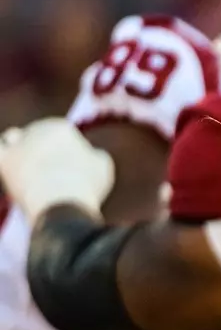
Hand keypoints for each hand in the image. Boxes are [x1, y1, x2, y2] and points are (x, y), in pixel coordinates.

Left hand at [0, 117, 114, 220]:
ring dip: (19, 143)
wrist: (60, 202)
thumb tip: (88, 154)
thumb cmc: (85, 184)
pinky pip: (1, 149)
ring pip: (13, 136)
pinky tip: (10, 162)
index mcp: (61, 127)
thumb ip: (93, 153)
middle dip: (43, 147)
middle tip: (52, 169)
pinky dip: (5, 153)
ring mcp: (18, 144)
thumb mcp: (102, 165)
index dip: (69, 148)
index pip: (62, 132)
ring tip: (28, 163)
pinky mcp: (4, 160)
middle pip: (38, 134)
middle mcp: (37, 129)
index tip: (74, 166)